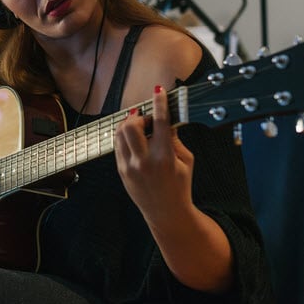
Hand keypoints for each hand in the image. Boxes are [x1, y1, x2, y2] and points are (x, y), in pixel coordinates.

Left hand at [113, 85, 194, 223]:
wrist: (166, 212)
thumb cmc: (180, 186)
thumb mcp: (186, 160)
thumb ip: (175, 138)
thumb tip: (165, 119)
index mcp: (164, 157)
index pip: (159, 122)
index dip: (159, 103)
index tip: (158, 91)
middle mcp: (144, 161)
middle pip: (131, 125)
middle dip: (138, 116)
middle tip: (147, 119)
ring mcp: (129, 166)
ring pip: (120, 133)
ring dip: (129, 124)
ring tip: (141, 128)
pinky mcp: (121, 171)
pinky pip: (117, 145)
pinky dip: (124, 137)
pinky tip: (135, 139)